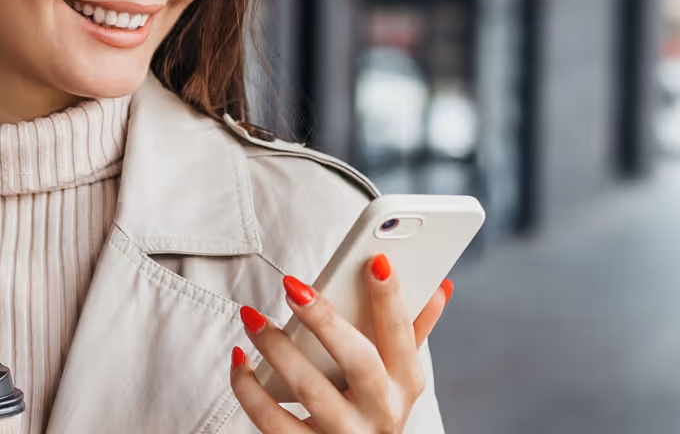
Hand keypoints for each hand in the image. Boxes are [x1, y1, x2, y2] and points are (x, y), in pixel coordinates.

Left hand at [228, 253, 452, 432]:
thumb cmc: (372, 408)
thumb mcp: (399, 376)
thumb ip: (413, 331)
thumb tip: (439, 286)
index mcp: (405, 384)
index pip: (402, 335)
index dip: (391, 299)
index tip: (376, 261)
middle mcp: (382, 412)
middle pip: (357, 361)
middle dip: (326, 321)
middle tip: (292, 287)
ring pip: (309, 390)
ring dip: (277, 348)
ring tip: (252, 317)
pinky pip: (272, 421)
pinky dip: (250, 389)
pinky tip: (240, 360)